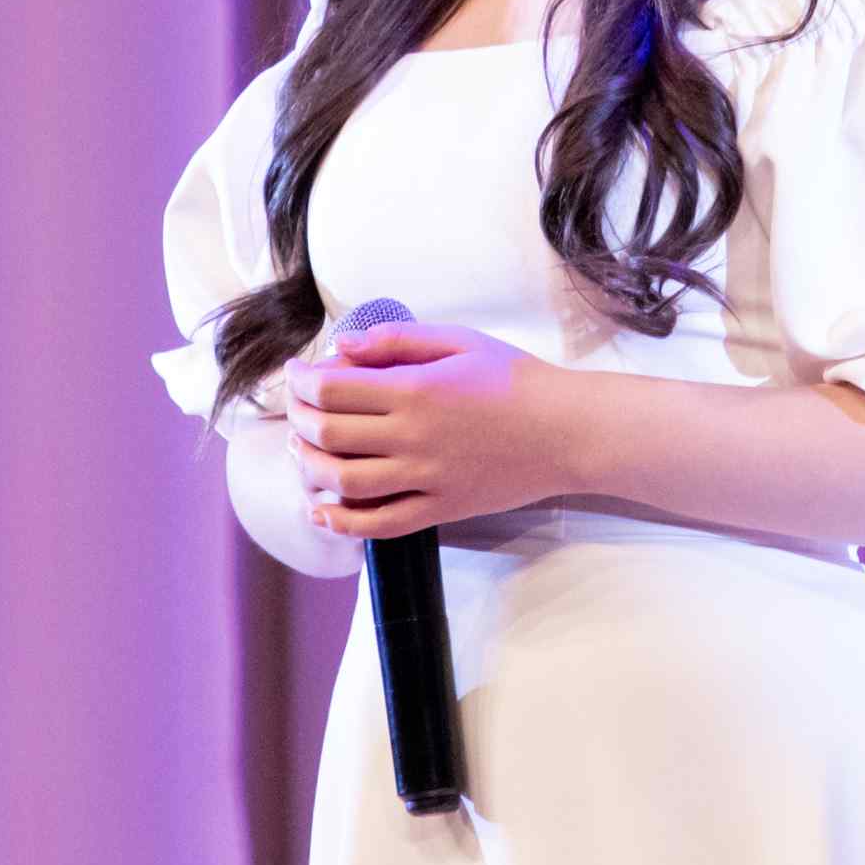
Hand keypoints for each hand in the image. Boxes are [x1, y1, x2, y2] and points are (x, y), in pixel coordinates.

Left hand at [282, 321, 582, 543]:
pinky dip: (341, 522)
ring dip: (308, 465)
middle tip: (297, 407)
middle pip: (328, 434)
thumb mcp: (460, 341)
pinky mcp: (439, 509)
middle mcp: (413, 438)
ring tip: (302, 448)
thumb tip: (343, 346)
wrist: (567, 432)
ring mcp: (425, 479)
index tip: (298, 374)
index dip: (302, 382)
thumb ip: (398, 340)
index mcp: (415, 391)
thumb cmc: (517, 380)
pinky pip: (379, 524)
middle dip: (299, 418)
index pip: (331, 390)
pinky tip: (321, 510)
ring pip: (342, 481)